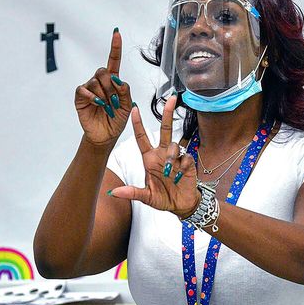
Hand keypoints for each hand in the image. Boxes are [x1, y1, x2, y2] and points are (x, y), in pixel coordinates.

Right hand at [74, 28, 132, 149]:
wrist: (106, 135)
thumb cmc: (116, 120)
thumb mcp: (127, 106)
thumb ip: (125, 91)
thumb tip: (118, 79)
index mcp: (113, 81)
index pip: (113, 60)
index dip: (115, 47)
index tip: (116, 33)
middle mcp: (100, 82)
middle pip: (103, 71)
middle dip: (111, 86)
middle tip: (115, 102)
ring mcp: (89, 88)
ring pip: (95, 81)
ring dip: (104, 95)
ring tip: (108, 107)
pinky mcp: (80, 96)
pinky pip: (84, 89)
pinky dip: (93, 97)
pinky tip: (98, 105)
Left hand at [109, 97, 200, 217]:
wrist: (182, 205)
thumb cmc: (163, 198)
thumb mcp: (146, 197)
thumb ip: (132, 193)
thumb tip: (114, 193)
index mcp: (149, 159)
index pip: (142, 138)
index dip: (138, 124)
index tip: (134, 109)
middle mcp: (163, 154)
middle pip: (165, 130)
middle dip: (168, 114)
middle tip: (172, 99)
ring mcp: (176, 157)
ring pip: (175, 145)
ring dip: (172, 156)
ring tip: (170, 172)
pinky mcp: (188, 162)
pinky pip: (186, 157)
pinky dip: (183, 166)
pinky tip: (181, 175)